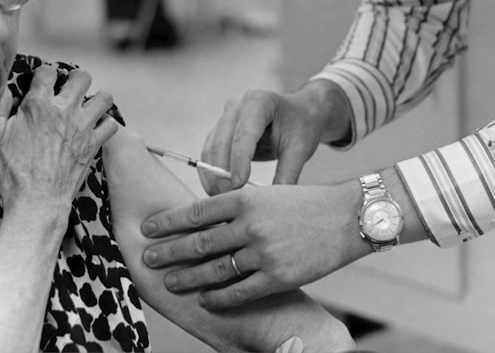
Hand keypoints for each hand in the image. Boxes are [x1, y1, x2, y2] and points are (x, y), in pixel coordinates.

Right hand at [0, 64, 118, 218]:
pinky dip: (105, 124)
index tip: (42, 83)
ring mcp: (83, 127)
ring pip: (104, 97)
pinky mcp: (94, 144)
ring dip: (96, 99)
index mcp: (38, 105)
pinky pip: (111, 124)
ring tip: (85, 106)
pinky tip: (95, 127)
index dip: (44, 74)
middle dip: (74, 78)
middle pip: (81, 77)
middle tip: (67, 90)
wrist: (36, 203)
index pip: (47, 71)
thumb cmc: (11, 172)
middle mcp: (64, 111)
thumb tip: (7, 90)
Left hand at [140, 181, 370, 308]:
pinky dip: (219, 298)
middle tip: (148, 258)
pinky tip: (207, 299)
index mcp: (246, 198)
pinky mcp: (278, 276)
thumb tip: (204, 220)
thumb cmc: (306, 203)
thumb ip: (238, 206)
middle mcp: (250, 224)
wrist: (347, 217)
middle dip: (169, 251)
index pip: (196, 211)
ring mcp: (264, 252)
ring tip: (171, 282)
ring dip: (189, 278)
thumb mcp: (268, 194)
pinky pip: (240, 292)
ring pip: (215, 269)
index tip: (148, 228)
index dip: (168, 221)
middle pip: (199, 242)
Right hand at [200, 83, 348, 193]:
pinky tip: (218, 190)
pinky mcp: (220, 130)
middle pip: (222, 141)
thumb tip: (272, 202)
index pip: (244, 133)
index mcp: (259, 101)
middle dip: (222, 172)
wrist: (299, 114)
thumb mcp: (300, 148)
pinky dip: (211, 172)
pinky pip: (209, 153)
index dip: (238, 160)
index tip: (238, 185)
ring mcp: (226, 117)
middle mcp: (237, 106)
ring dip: (213, 175)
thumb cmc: (301, 126)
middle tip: (230, 199)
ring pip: (211, 148)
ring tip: (224, 199)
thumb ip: (287, 173)